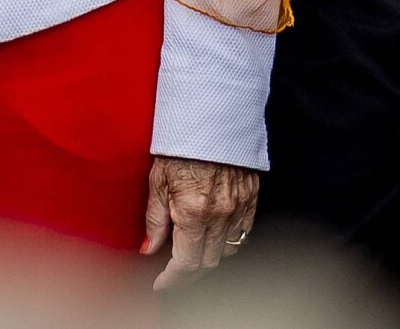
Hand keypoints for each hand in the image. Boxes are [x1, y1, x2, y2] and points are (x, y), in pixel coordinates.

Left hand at [141, 155, 258, 289]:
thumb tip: (147, 249)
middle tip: (173, 274)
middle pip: (208, 262)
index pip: (185, 264)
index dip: (172, 280)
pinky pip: (244, 232)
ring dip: (210, 257)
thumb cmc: (180, 144)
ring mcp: (239, 206)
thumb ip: (154, 220)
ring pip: (228, 250)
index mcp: (193, 212)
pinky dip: (230, 240)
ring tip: (194, 253)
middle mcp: (220, 214)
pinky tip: (215, 235)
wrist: (209, 114)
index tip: (161, 283)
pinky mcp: (251, 196)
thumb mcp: (158, 181)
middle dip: (189, 274)